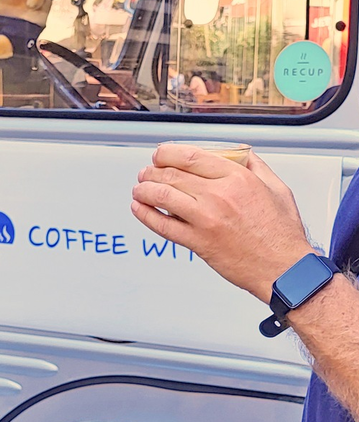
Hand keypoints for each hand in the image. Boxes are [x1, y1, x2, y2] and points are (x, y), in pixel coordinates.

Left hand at [130, 144, 313, 302]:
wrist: (283, 269)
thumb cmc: (280, 234)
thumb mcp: (276, 188)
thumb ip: (255, 166)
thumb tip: (239, 152)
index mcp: (237, 179)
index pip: (190, 156)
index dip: (167, 153)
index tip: (160, 154)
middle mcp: (218, 196)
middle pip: (171, 174)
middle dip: (152, 171)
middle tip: (146, 172)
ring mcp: (205, 220)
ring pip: (162, 196)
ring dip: (144, 190)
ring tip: (140, 189)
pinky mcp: (197, 242)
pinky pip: (162, 226)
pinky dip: (145, 215)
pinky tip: (139, 208)